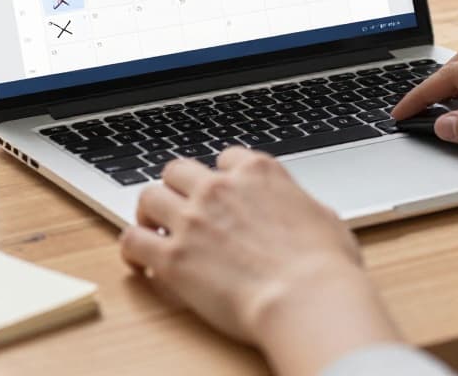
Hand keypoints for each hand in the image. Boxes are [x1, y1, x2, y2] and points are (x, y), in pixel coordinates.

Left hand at [120, 148, 400, 375]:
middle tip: (179, 207)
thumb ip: (298, 205)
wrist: (307, 298)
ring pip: (149, 197)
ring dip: (150, 213)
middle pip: (178, 170)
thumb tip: (299, 212)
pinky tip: (139, 262)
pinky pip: (132, 240)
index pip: (225, 158)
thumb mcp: (323, 217)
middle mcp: (219, 188)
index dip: (220, 176)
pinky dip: (132, 249)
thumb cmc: (325, 266)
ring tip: (153, 229)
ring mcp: (191, 220)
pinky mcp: (172, 257)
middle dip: (177, 187)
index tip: (221, 192)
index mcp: (258, 173)